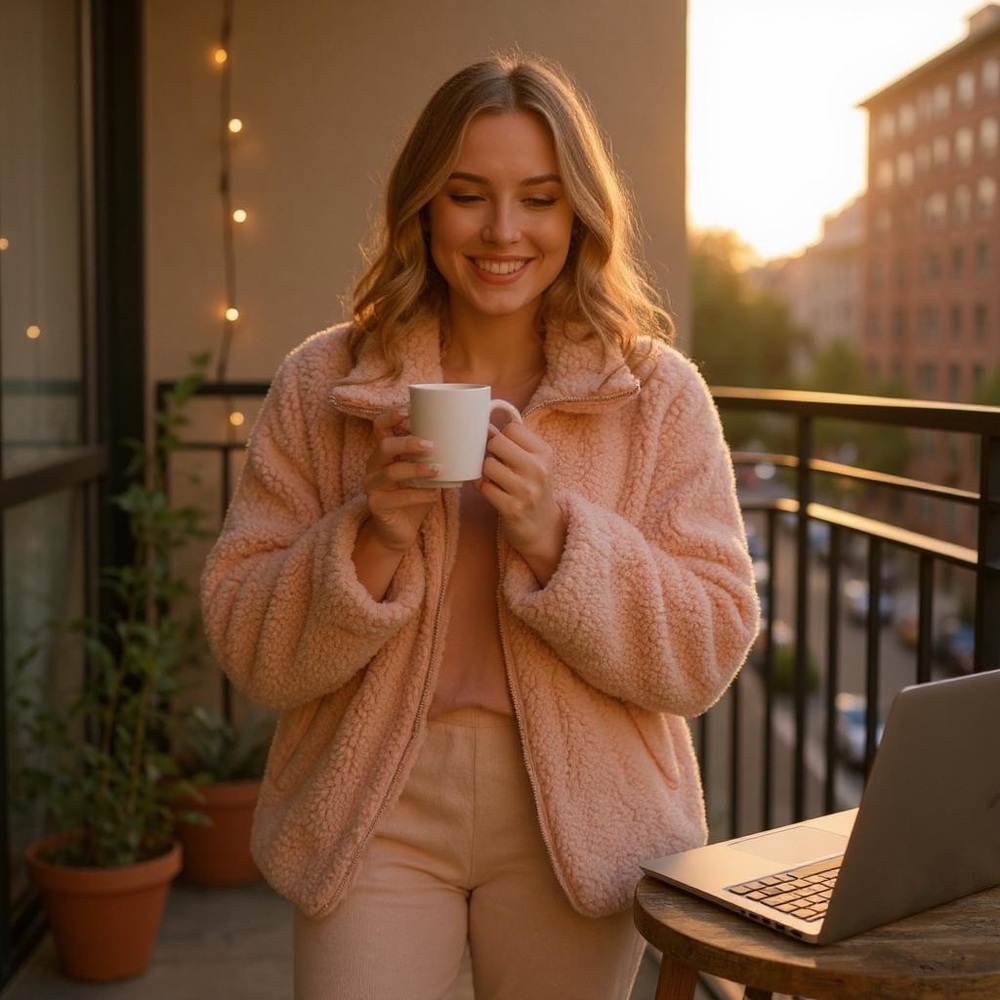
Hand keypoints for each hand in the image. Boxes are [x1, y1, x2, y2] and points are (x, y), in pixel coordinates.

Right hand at [361, 408, 440, 552]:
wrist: (400, 531)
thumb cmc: (415, 496)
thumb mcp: (426, 474)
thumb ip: (436, 457)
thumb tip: (467, 439)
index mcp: (384, 453)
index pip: (380, 427)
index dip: (391, 417)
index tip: (410, 413)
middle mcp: (374, 465)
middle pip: (385, 446)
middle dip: (408, 442)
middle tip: (432, 445)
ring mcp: (372, 485)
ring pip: (392, 472)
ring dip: (417, 469)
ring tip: (438, 469)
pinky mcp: (376, 505)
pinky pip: (397, 498)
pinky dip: (419, 495)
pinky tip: (435, 495)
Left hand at [479, 421, 565, 584]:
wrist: (543, 528)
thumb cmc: (533, 488)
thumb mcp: (534, 462)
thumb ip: (514, 443)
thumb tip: (485, 426)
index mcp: (545, 453)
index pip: (512, 428)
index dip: (502, 436)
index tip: (505, 449)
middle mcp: (538, 470)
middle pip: (496, 442)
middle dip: (490, 452)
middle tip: (497, 464)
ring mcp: (526, 491)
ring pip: (488, 465)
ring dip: (486, 472)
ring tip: (495, 479)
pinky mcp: (512, 509)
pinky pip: (483, 487)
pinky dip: (483, 488)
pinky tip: (492, 492)